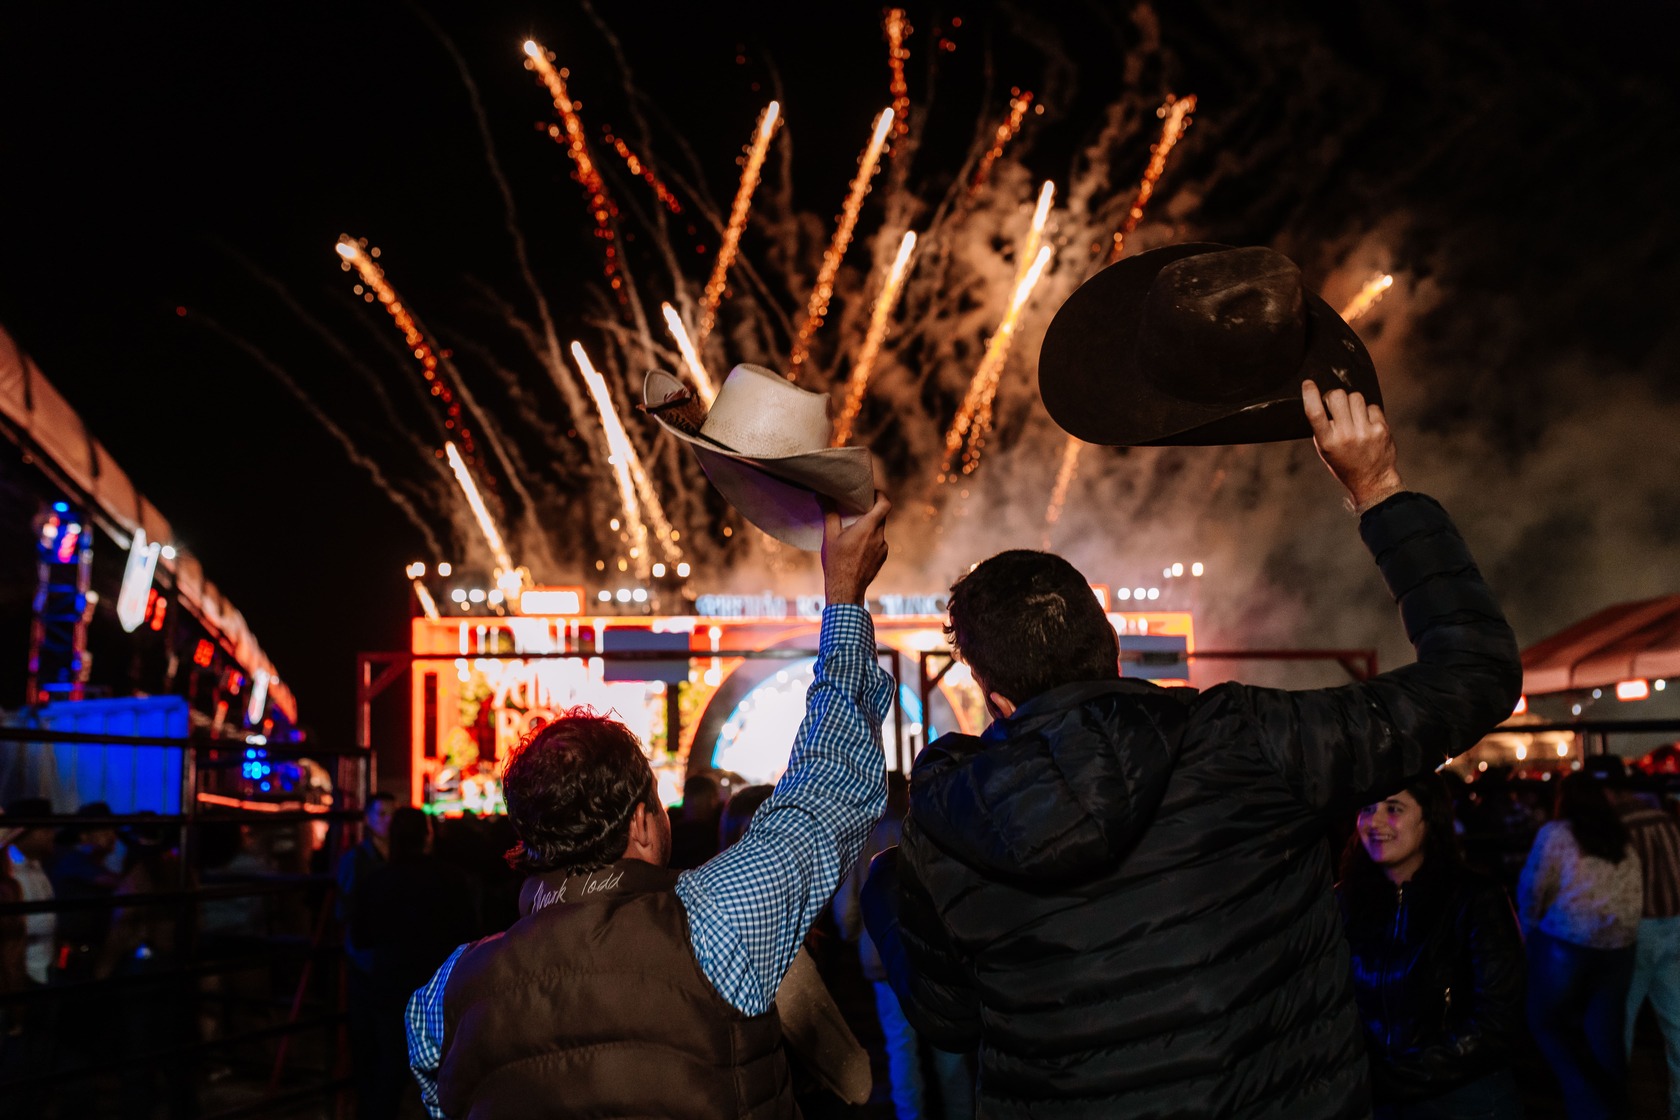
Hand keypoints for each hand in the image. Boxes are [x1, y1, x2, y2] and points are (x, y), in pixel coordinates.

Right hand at [822, 492, 890, 604]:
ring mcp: (883, 549)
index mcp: (868, 528)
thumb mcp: (830, 536)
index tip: (871, 493)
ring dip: (869, 528)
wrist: (846, 589)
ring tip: (853, 532)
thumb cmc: (836, 563)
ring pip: (879, 531)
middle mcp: (879, 537)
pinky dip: (870, 541)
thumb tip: (821, 495)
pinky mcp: (882, 558)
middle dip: (870, 512)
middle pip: (881, 516)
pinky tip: (856, 548)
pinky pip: (879, 543)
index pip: (885, 504)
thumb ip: (829, 513)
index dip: (881, 495)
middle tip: (856, 510)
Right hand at [1302, 381, 1404, 509]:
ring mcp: (1365, 431)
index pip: (1315, 412)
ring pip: (1356, 397)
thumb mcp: (1325, 450)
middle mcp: (1345, 436)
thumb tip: (1321, 400)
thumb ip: (1322, 427)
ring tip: (1353, 416)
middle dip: (1335, 396)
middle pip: (1337, 396)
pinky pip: (1372, 406)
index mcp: (1327, 442)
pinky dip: (1368, 412)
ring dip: (1352, 402)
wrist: (1372, 480)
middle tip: (1335, 404)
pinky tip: (1367, 424)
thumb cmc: (1344, 463)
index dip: (1309, 394)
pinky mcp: (1382, 428)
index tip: (1308, 384)